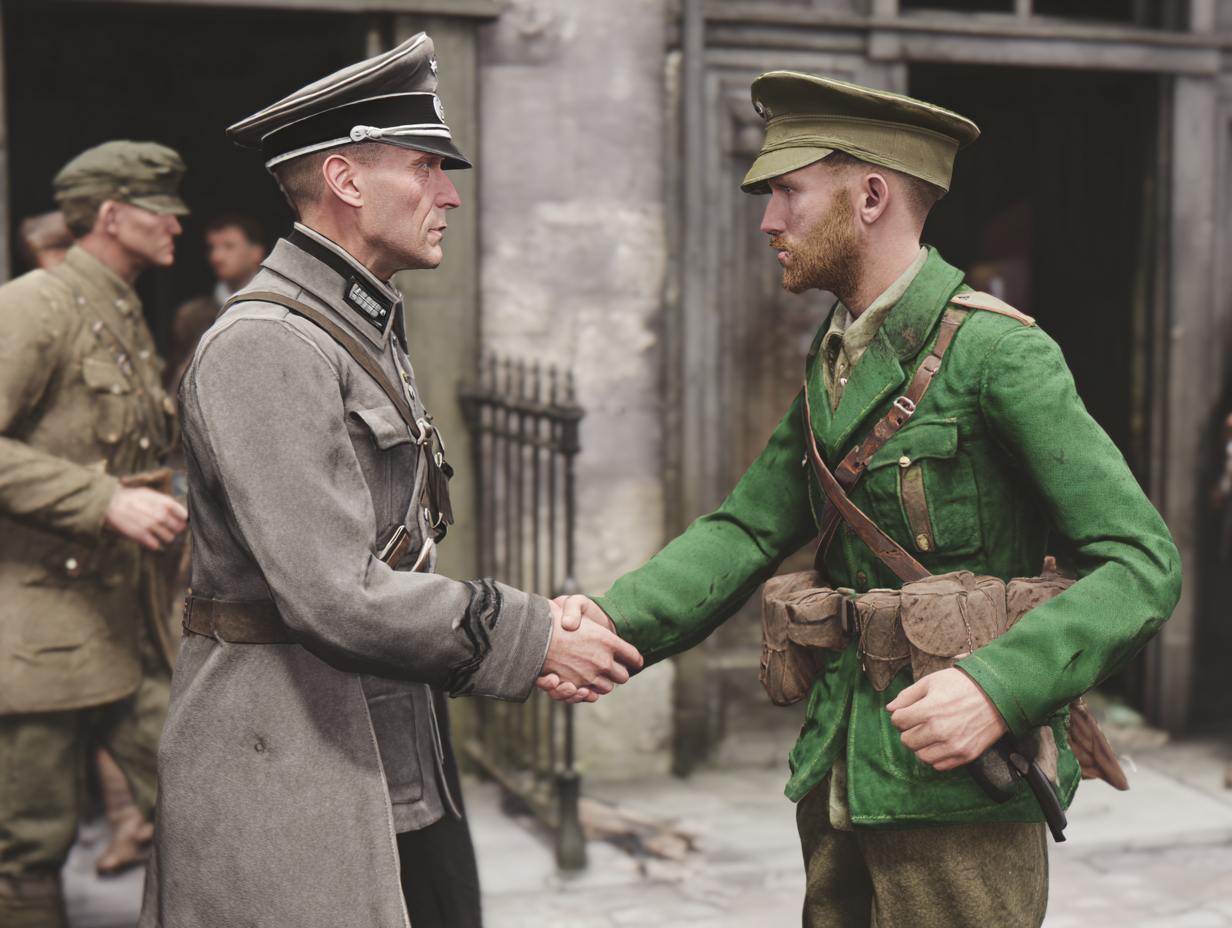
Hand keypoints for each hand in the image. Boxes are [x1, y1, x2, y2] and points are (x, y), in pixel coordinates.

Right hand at [104, 485, 187, 550]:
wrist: (109, 501)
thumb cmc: (132, 498)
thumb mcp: (151, 494)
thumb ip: (166, 504)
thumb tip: (182, 515)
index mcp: (165, 503)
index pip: (184, 516)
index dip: (182, 520)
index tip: (177, 520)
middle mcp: (160, 514)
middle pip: (178, 529)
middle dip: (173, 529)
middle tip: (163, 526)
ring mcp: (151, 525)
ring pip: (169, 539)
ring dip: (163, 537)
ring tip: (154, 532)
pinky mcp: (140, 535)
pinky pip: (155, 545)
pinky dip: (152, 543)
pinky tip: (146, 537)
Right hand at [537, 599, 641, 702]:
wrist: (532, 633)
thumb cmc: (554, 616)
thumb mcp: (579, 605)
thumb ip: (600, 624)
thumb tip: (608, 636)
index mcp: (609, 641)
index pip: (633, 656)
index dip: (635, 659)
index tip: (634, 660)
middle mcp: (603, 661)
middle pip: (623, 676)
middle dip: (619, 672)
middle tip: (613, 666)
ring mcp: (590, 676)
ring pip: (608, 688)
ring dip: (604, 683)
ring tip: (596, 675)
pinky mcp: (576, 686)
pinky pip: (590, 695)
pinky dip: (589, 693)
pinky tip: (586, 685)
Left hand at [886, 667, 1006, 770]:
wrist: (997, 695)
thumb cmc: (963, 685)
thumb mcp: (932, 682)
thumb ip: (907, 696)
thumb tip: (890, 709)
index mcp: (929, 710)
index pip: (898, 722)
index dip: (900, 716)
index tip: (909, 712)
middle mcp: (940, 730)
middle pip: (907, 741)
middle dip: (908, 732)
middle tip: (918, 724)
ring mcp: (954, 745)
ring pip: (922, 757)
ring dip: (921, 747)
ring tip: (929, 735)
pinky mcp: (966, 755)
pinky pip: (940, 766)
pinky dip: (936, 757)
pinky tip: (941, 743)